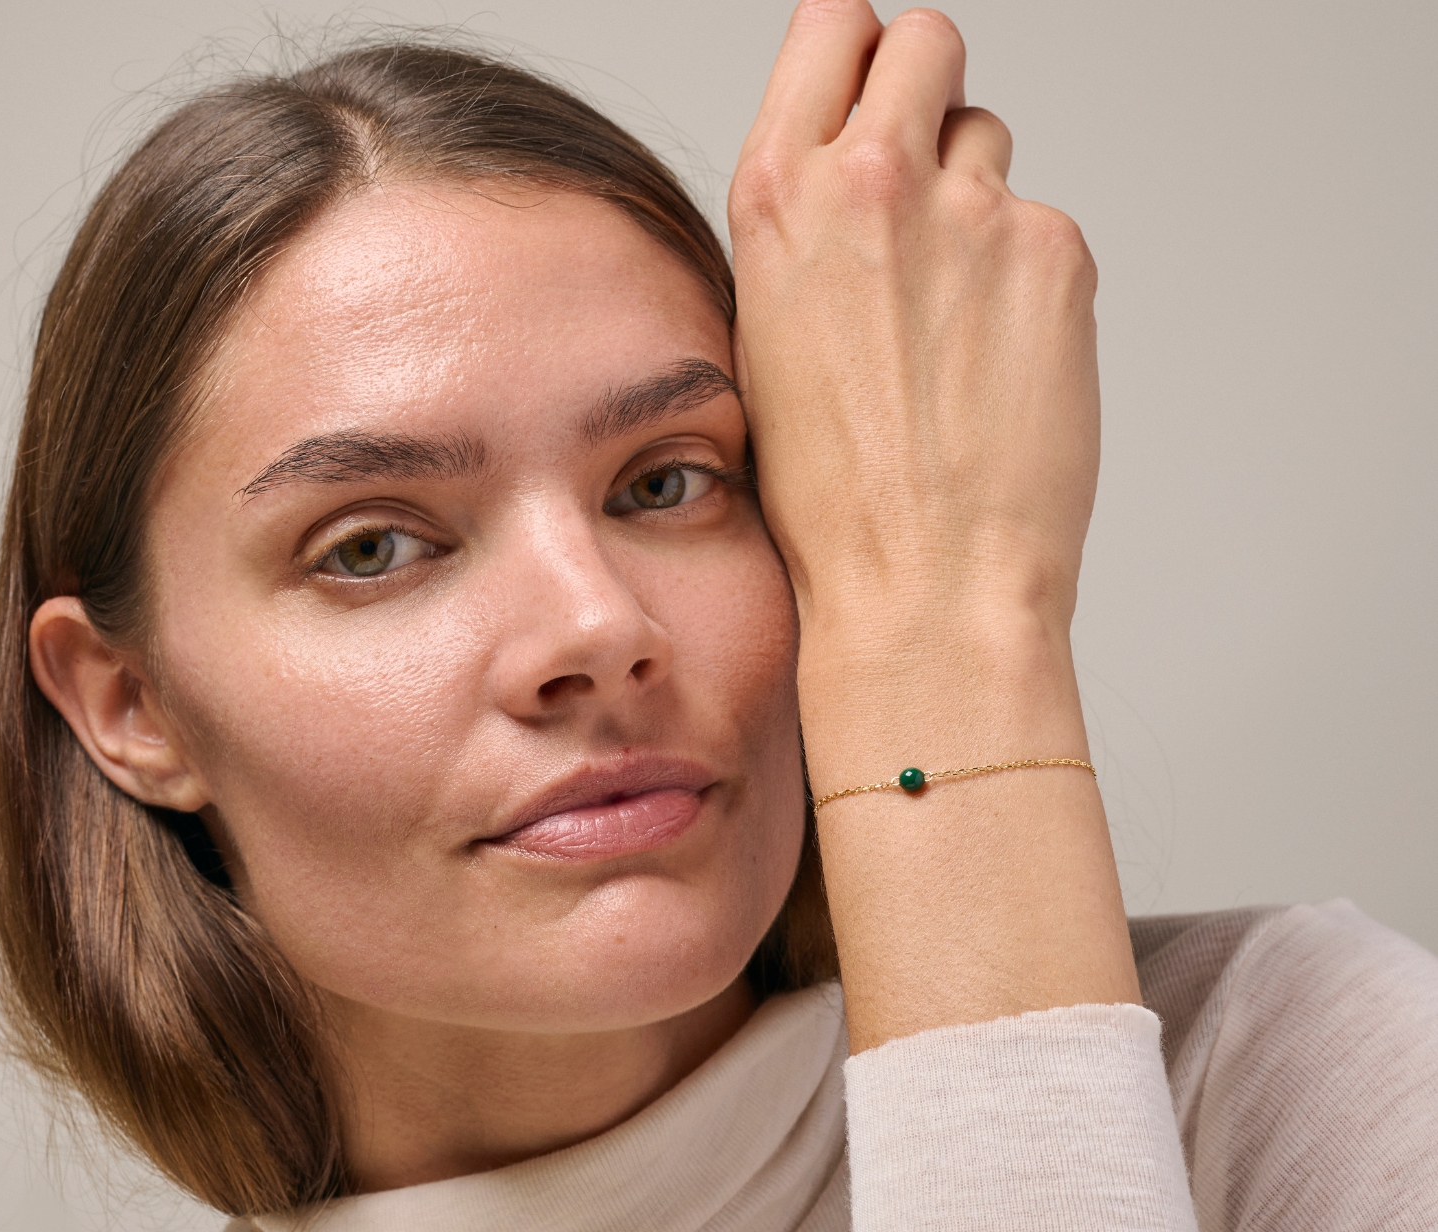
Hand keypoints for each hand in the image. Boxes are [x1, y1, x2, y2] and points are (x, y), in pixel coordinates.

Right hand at [731, 3, 1135, 1049]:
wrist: (917, 588)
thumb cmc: (830, 505)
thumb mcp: (764, 351)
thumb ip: (805, 243)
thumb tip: (850, 191)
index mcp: (774, 203)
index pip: (832, 25)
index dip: (856, 56)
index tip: (868, 94)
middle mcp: (870, 183)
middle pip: (925, 43)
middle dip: (925, 98)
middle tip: (924, 194)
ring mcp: (972, 211)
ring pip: (988, 138)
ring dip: (975, 200)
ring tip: (952, 317)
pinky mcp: (1054, 252)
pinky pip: (1043, 226)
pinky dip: (1027, 281)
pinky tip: (997, 367)